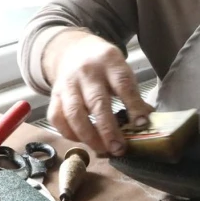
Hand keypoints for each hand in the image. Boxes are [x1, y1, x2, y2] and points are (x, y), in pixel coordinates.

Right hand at [45, 30, 153, 156]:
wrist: (73, 50)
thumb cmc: (103, 66)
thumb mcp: (121, 70)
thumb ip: (132, 93)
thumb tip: (145, 123)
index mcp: (110, 62)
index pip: (123, 84)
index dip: (133, 105)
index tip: (142, 124)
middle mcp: (87, 72)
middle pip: (97, 102)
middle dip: (108, 130)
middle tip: (119, 148)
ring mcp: (67, 84)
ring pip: (74, 113)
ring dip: (88, 136)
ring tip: (102, 149)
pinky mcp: (54, 95)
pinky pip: (57, 118)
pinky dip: (69, 133)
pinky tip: (83, 141)